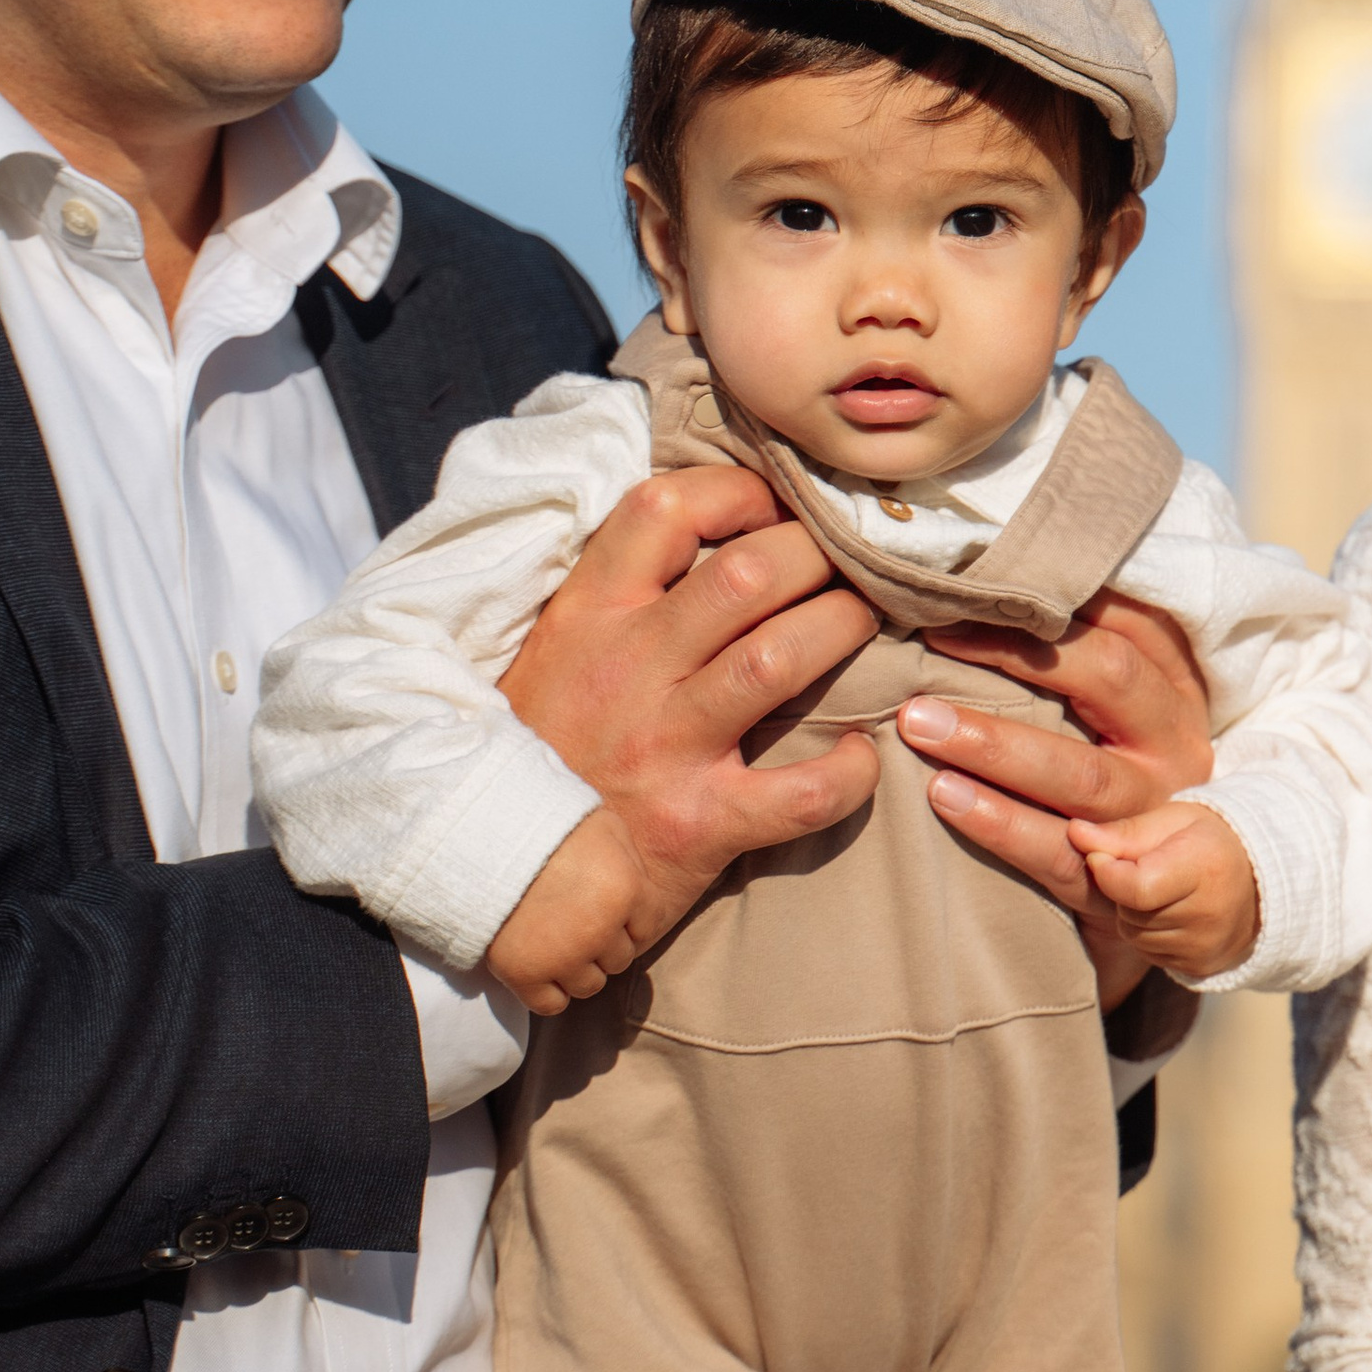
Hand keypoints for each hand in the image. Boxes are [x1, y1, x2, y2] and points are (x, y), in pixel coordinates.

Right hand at [484, 810, 648, 1012]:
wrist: (481, 832)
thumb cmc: (547, 824)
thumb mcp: (604, 825)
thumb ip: (629, 860)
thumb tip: (639, 883)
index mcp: (626, 892)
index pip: (648, 927)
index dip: (630, 916)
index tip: (607, 905)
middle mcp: (599, 932)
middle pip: (619, 959)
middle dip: (603, 941)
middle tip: (575, 916)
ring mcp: (561, 957)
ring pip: (590, 985)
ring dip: (578, 968)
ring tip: (556, 938)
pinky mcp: (523, 973)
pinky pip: (551, 1004)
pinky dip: (548, 990)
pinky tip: (539, 964)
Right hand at [494, 464, 878, 964]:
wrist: (507, 879)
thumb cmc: (541, 757)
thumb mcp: (554, 655)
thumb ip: (617, 599)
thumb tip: (699, 536)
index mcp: (588, 617)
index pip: (663, 509)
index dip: (735, 492)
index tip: (773, 507)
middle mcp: (629, 670)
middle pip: (748, 573)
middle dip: (817, 552)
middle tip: (848, 561)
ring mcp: (666, 746)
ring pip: (779, 658)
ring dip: (842, 628)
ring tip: (864, 623)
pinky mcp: (700, 824)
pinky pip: (800, 792)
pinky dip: (849, 773)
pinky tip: (861, 756)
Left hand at [893, 591, 1216, 1007]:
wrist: (1158, 904)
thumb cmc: (1114, 777)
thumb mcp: (1123, 715)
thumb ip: (1082, 658)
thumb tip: (985, 589)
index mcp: (1175, 694)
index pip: (1124, 626)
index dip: (1049, 605)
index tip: (966, 592)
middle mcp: (1174, 750)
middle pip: (1108, 681)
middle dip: (1017, 655)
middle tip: (931, 641)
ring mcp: (1149, 820)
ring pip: (1080, 774)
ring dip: (996, 745)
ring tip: (920, 724)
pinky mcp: (1115, 886)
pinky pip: (1057, 852)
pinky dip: (1000, 824)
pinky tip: (944, 797)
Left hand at [1067, 801, 1258, 983]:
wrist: (1261, 882)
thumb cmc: (1208, 840)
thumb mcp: (1172, 821)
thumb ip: (1123, 831)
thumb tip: (1074, 834)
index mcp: (1205, 868)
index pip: (1135, 887)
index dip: (1107, 872)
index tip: (1103, 855)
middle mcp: (1209, 915)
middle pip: (1130, 911)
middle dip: (1123, 889)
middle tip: (1147, 866)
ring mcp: (1206, 947)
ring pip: (1133, 935)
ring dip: (1134, 912)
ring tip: (1163, 889)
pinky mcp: (1199, 967)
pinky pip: (1148, 953)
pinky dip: (1149, 933)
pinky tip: (1172, 912)